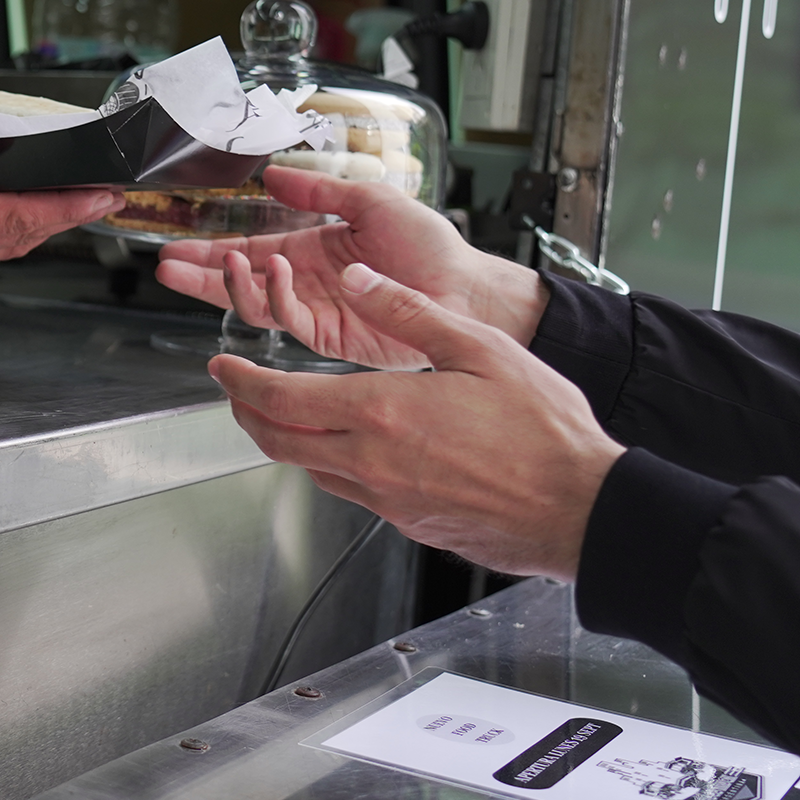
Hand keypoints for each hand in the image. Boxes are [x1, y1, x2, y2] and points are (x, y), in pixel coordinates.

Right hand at [0, 129, 124, 272]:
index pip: (16, 217)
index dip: (65, 208)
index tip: (101, 197)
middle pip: (17, 235)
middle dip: (64, 218)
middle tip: (104, 199)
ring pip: (0, 243)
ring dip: (39, 226)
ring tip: (72, 206)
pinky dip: (7, 229)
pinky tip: (16, 214)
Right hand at [156, 166, 545, 368]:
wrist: (468, 287)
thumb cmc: (431, 246)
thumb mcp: (370, 200)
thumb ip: (318, 190)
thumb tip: (272, 176)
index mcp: (311, 251)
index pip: (250, 253)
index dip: (211, 253)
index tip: (177, 248)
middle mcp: (307, 284)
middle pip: (240, 284)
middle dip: (201, 277)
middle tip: (168, 268)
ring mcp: (317, 312)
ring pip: (257, 306)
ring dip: (235, 285)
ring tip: (229, 261)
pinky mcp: (332, 335)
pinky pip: (289, 320)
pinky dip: (275, 296)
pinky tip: (272, 269)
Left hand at [210, 263, 624, 579]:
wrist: (578, 509)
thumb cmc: (542, 431)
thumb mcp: (479, 348)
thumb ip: (408, 312)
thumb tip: (358, 279)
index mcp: (379, 412)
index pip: (279, 398)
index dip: (240, 381)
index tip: (221, 366)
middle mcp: (369, 461)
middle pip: (276, 440)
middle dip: (244, 413)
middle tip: (234, 390)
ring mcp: (384, 498)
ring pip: (308, 468)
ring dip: (283, 440)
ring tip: (279, 414)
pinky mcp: (404, 520)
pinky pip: (346, 489)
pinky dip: (327, 463)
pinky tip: (343, 445)